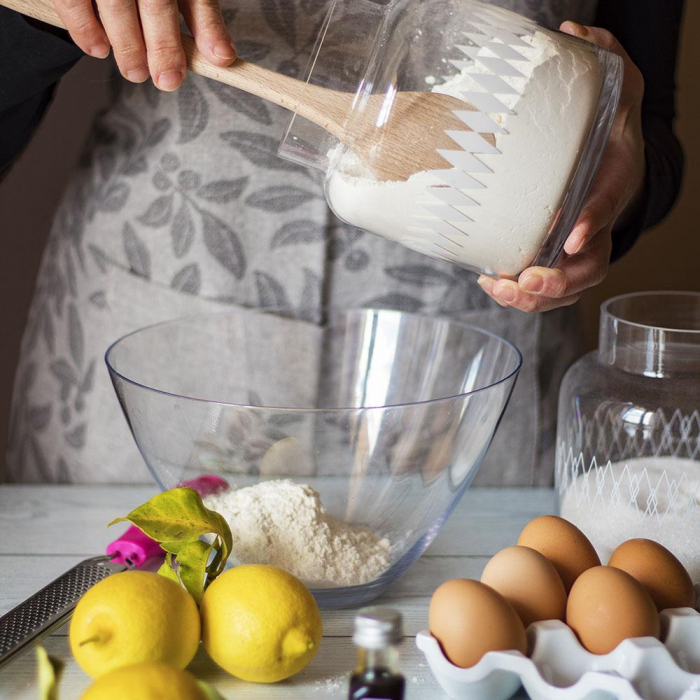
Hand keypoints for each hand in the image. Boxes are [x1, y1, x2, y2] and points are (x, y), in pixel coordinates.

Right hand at [52, 0, 235, 89]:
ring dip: (127, 44)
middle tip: (167, 80)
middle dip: (164, 45)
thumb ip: (199, 18)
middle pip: (156, 0)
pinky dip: (85, 28)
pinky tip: (98, 50)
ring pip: (116, 2)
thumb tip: (221, 58)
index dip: (209, 27)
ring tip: (136, 73)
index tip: (221, 59)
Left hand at [478, 22, 645, 312]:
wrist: (606, 163)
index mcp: (612, 182)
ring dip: (533, 297)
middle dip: (559, 279)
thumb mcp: (616, 91)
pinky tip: (490, 282)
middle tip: (528, 278)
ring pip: (565, 288)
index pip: (607, 203)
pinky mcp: (553, 260)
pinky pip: (542, 289)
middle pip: (590, 267)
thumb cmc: (606, 132)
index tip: (573, 233)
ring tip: (499, 287)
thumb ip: (604, 60)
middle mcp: (597, 225)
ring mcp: (576, 250)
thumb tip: (572, 31)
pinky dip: (519, 293)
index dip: (593, 219)